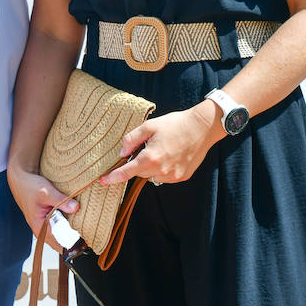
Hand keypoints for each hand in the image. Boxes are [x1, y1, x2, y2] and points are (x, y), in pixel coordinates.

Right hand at [7, 164, 78, 250]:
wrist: (21, 179)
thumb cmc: (29, 186)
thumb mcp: (46, 192)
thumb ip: (61, 201)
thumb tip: (76, 208)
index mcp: (40, 228)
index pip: (60, 243)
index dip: (73, 242)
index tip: (86, 238)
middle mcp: (42, 230)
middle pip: (62, 241)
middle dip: (74, 238)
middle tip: (87, 230)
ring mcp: (45, 225)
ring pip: (61, 234)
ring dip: (71, 230)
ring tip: (82, 222)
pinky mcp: (48, 219)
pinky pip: (60, 226)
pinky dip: (67, 222)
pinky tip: (75, 216)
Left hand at [100, 102, 221, 186]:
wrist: (202, 128)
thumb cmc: (175, 124)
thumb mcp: (149, 126)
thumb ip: (132, 139)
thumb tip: (122, 152)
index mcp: (150, 158)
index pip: (127, 172)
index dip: (113, 177)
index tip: (102, 181)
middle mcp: (161, 171)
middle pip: (140, 173)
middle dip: (138, 162)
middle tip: (146, 147)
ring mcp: (173, 176)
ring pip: (152, 176)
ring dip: (151, 166)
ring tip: (162, 149)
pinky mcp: (182, 177)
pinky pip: (165, 177)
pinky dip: (163, 169)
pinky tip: (171, 155)